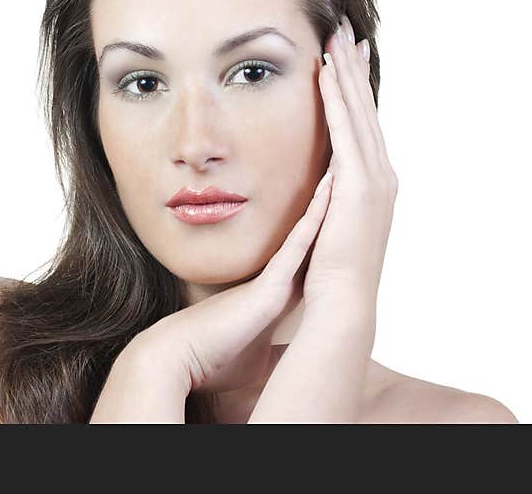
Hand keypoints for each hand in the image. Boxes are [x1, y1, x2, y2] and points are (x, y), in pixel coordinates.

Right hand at [129, 167, 334, 394]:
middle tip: (350, 177)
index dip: (328, 239)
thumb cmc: (211, 359)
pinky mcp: (270, 284)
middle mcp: (278, 281)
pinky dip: (316, 219)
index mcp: (276, 296)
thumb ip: (270, 351)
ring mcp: (274, 278)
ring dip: (329, 203)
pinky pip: (298, 244)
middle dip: (335, 213)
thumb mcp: (252, 358)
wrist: (181, 356)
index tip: (344, 218)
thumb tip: (281, 364)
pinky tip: (331, 192)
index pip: (310, 262)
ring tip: (346, 168)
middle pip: (314, 241)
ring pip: (309, 233)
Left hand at [303, 14, 397, 310]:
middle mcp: (380, 173)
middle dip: (354, 68)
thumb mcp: (330, 222)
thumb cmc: (329, 268)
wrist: (342, 299)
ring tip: (335, 39)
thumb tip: (315, 182)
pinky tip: (324, 72)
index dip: (356, 89)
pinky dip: (335, 99)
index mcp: (373, 182)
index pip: (364, 125)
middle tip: (346, 32)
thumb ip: (326, 197)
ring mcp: (373, 177)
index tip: (348, 58)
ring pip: (357, 111)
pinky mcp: (357, 183)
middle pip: (365, 109)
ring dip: (345, 73)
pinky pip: (343, 129)